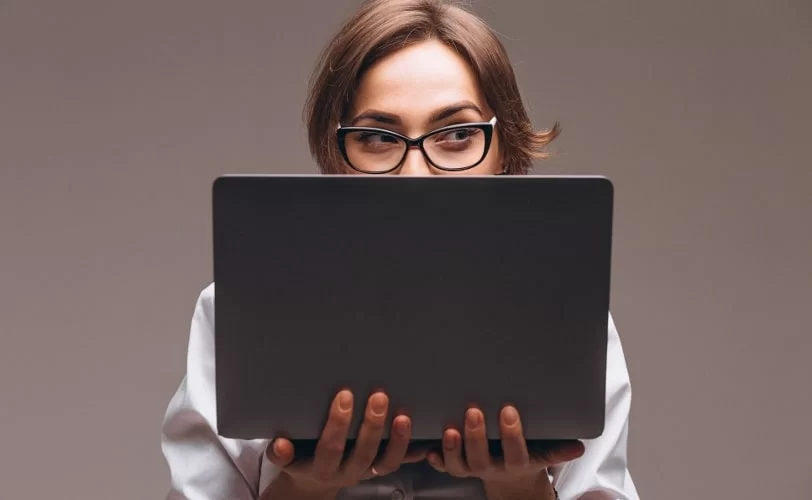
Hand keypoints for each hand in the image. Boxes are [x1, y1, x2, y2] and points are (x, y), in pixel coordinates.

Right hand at [265, 390, 425, 495]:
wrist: (314, 480)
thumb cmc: (301, 456)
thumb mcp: (287, 457)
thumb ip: (281, 452)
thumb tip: (279, 444)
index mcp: (322, 467)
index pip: (332, 447)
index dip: (339, 423)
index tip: (344, 395)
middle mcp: (347, 472)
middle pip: (364, 453)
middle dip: (372, 425)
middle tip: (379, 396)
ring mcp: (367, 471)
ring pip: (386, 462)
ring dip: (398, 440)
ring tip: (404, 416)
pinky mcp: (380, 469)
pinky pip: (400, 464)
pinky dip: (413, 451)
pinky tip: (426, 436)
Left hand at [426, 406, 584, 492]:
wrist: (512, 477)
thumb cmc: (528, 453)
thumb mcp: (544, 452)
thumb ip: (558, 449)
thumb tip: (579, 448)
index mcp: (516, 463)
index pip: (515, 452)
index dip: (511, 435)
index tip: (509, 411)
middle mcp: (492, 467)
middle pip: (482, 458)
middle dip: (477, 435)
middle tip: (474, 410)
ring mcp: (472, 468)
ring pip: (459, 465)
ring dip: (453, 448)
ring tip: (450, 428)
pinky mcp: (457, 466)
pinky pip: (443, 466)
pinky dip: (436, 458)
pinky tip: (429, 448)